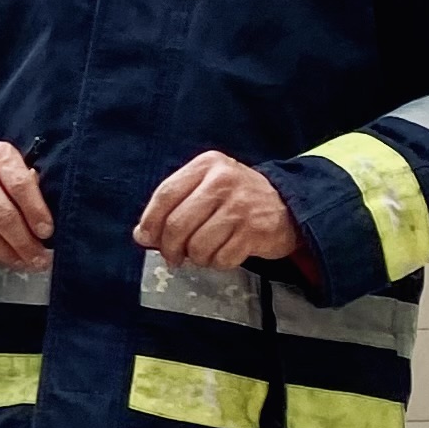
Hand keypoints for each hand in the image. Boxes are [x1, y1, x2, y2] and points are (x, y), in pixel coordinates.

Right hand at [0, 142, 52, 268]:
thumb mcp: (10, 163)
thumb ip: (27, 184)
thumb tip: (42, 221)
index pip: (20, 187)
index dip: (36, 213)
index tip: (46, 232)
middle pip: (2, 217)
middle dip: (24, 243)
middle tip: (39, 259)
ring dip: (6, 254)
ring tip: (22, 262)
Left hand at [134, 152, 302, 270]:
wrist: (286, 205)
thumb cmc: (236, 200)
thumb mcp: (205, 189)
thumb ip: (173, 206)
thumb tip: (142, 235)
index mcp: (207, 165)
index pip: (165, 195)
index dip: (150, 222)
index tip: (146, 239)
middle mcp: (224, 180)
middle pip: (176, 225)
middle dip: (169, 248)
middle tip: (174, 256)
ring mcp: (241, 205)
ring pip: (197, 246)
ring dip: (196, 258)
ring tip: (204, 252)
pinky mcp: (255, 230)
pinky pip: (220, 259)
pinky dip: (217, 262)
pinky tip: (225, 252)